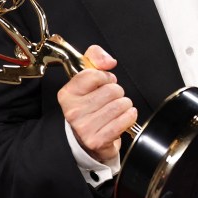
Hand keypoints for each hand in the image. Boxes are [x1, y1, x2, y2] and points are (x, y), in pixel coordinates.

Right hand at [57, 45, 137, 163]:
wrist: (87, 138)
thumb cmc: (90, 106)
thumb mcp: (88, 76)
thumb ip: (96, 57)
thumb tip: (108, 61)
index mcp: (67, 94)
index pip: (94, 75)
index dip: (106, 77)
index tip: (104, 82)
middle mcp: (73, 111)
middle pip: (111, 90)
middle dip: (117, 92)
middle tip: (111, 99)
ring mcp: (84, 127)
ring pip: (120, 105)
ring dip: (124, 105)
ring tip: (116, 109)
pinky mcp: (97, 140)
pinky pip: (124, 120)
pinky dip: (129, 116)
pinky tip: (123, 117)